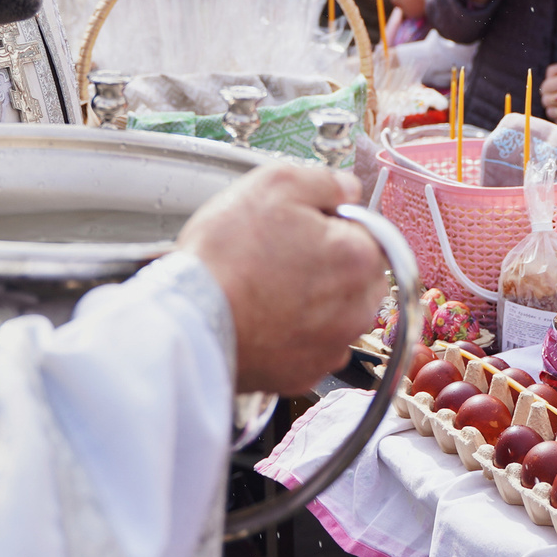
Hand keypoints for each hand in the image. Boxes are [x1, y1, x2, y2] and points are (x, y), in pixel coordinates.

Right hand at [181, 162, 387, 394]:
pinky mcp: (305, 375)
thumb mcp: (274, 184)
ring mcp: (332, 346)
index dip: (330, 221)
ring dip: (314, 299)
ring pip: (336, 313)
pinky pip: (311, 346)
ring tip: (268, 288)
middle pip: (356, 274)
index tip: (299, 224)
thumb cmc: (227, 256)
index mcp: (359, 257)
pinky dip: (294, 333)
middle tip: (281, 254)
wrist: (190, 321)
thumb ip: (324, 181)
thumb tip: (345, 188)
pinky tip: (264, 318)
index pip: (365, 229)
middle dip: (329, 262)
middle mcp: (357, 308)